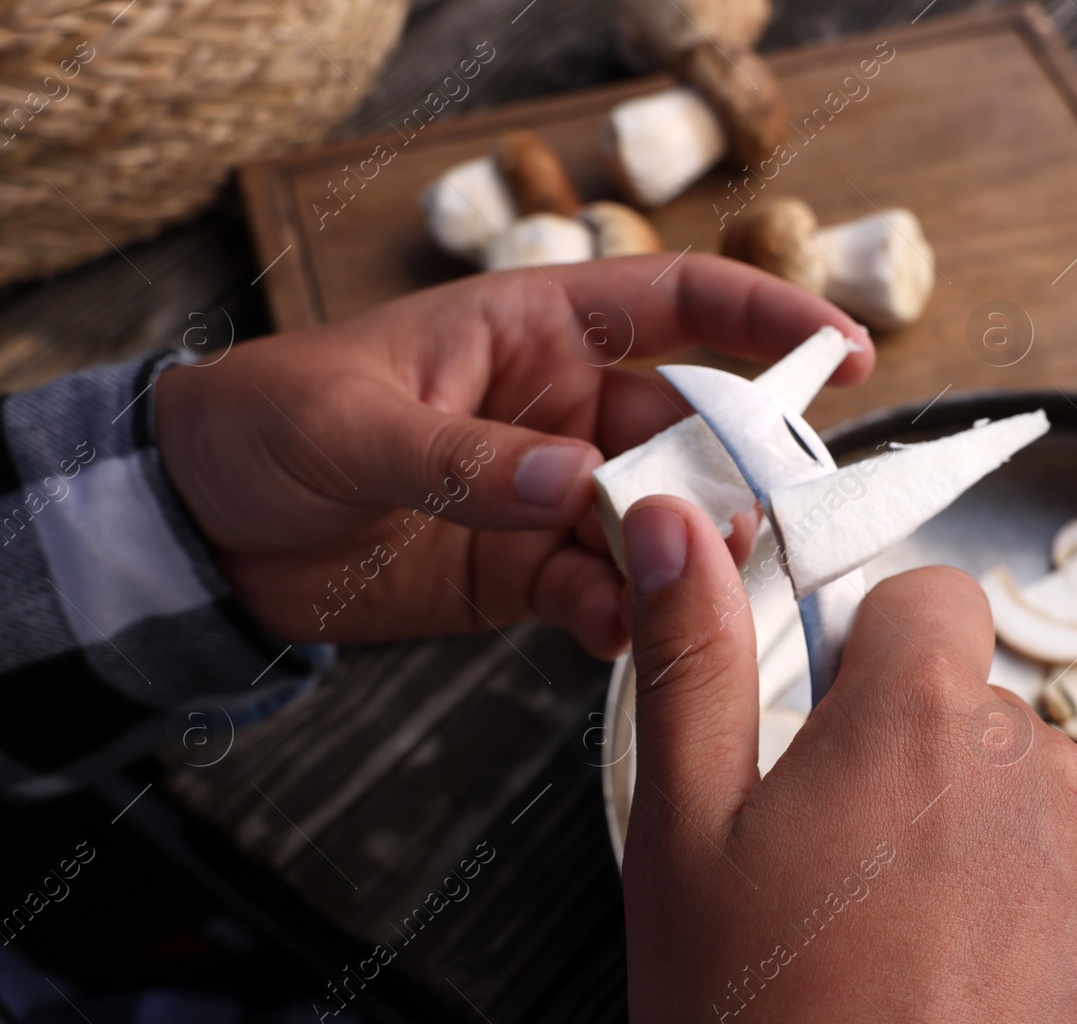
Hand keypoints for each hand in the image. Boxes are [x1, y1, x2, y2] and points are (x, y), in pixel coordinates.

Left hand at [154, 255, 871, 656]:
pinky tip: (614, 635)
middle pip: (687, 434)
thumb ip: (469, 458)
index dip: (767, 319)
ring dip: (680, 560)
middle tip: (756, 528)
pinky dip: (617, 618)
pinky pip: (599, 594)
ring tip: (688, 596)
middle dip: (732, 478)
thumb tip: (576, 483)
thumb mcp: (356, 425)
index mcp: (534, 330)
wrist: (202, 528)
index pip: (677, 304)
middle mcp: (563, 411)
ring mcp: (550, 496)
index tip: (843, 354)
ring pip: (655, 524)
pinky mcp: (526, 573)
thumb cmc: (267, 423)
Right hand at [620, 497, 1076, 1023]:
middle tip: (853, 870)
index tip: (845, 711)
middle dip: (925, 764)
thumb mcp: (685, 827)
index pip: (932, 600)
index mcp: (919, 719)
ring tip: (917, 949)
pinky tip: (985, 997)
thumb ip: (689, 655)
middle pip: (982, 715)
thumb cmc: (757, 1016)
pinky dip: (1057, 930)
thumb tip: (668, 526)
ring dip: (994, 849)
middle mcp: (1037, 775)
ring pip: (1044, 807)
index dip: (879, 648)